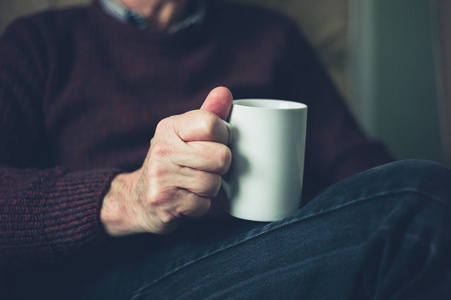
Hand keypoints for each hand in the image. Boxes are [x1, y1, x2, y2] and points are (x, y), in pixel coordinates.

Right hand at [101, 87, 232, 235]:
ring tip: (194, 183)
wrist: (138, 199)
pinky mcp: (165, 203)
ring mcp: (161, 178)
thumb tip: (225, 92)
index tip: (215, 142)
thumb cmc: (171, 162)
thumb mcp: (184, 135)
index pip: (212, 124)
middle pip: (220, 157)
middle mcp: (162, 150)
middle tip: (205, 167)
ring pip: (214, 183)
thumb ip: (208, 114)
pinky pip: (204, 205)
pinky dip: (201, 205)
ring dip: (211, 188)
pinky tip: (187, 198)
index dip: (224, 136)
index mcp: (169, 127)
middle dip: (220, 166)